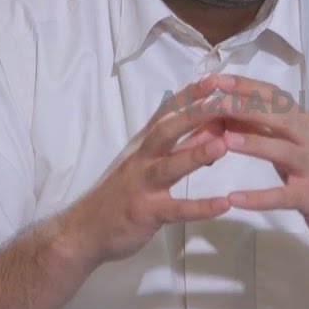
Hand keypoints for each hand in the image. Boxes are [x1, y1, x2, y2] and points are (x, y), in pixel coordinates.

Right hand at [63, 75, 232, 267]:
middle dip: (195, 113)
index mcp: (143, 143)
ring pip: (169, 166)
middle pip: (167, 130)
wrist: (83, 230)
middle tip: (225, 101)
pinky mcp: (145, 213)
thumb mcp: (147, 162)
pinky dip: (200, 207)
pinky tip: (224, 204)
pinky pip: (175, 209)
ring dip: (196, 154)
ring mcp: (141, 185)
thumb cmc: (121, 192)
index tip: (215, 78)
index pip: (167, 111)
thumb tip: (215, 123)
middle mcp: (141, 158)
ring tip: (224, 145)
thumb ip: (180, 144)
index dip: (190, 94)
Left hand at [212, 74, 308, 258]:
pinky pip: (283, 196)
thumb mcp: (297, 144)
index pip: (275, 96)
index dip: (246, 87)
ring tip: (227, 141)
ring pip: (283, 151)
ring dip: (256, 144)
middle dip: (247, 108)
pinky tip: (235, 199)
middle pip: (279, 117)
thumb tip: (228, 112)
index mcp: (304, 122)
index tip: (217, 79)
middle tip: (216, 103)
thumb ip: (267, 129)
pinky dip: (259, 197)